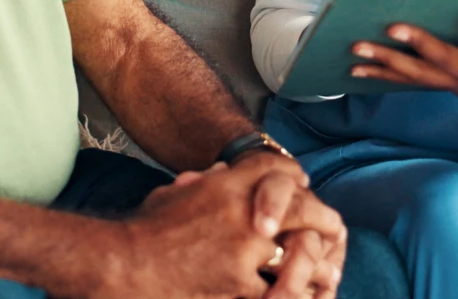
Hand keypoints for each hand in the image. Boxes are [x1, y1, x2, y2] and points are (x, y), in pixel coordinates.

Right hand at [107, 157, 341, 298]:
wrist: (121, 263)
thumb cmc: (142, 231)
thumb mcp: (174, 196)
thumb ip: (202, 184)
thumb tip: (220, 172)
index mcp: (225, 185)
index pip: (277, 171)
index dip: (297, 181)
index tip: (307, 191)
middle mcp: (242, 211)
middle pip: (302, 207)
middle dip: (322, 220)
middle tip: (335, 231)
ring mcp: (244, 249)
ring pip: (300, 253)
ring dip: (316, 264)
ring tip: (329, 274)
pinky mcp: (238, 284)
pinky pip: (278, 291)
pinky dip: (291, 295)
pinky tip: (300, 298)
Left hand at [351, 0, 457, 147]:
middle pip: (442, 58)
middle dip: (418, 41)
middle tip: (394, 24)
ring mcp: (453, 82)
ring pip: (415, 71)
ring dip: (386, 60)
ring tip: (356, 47)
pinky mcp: (441, 83)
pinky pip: (407, 78)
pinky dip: (382, 72)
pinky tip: (355, 66)